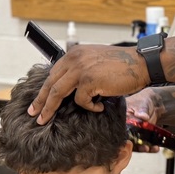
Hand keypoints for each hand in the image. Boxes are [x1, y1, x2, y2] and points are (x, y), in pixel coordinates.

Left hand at [28, 44, 147, 123]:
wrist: (141, 63)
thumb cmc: (123, 66)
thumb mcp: (96, 61)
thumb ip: (81, 69)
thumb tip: (69, 87)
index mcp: (75, 54)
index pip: (53, 73)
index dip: (44, 88)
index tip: (37, 101)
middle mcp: (74, 59)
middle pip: (50, 83)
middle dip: (40, 101)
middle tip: (33, 113)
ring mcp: (80, 70)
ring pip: (57, 93)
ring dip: (50, 109)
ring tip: (46, 120)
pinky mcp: (89, 81)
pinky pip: (81, 101)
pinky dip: (90, 107)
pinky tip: (100, 107)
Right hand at [126, 89, 162, 152]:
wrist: (154, 103)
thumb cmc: (144, 101)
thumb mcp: (142, 103)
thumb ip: (142, 110)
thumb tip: (143, 116)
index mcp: (120, 119)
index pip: (119, 130)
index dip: (124, 137)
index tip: (130, 142)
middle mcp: (125, 128)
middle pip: (126, 140)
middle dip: (134, 145)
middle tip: (143, 147)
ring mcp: (133, 134)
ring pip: (135, 144)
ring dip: (143, 148)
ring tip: (150, 148)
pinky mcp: (142, 137)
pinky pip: (144, 144)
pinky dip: (150, 147)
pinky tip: (155, 147)